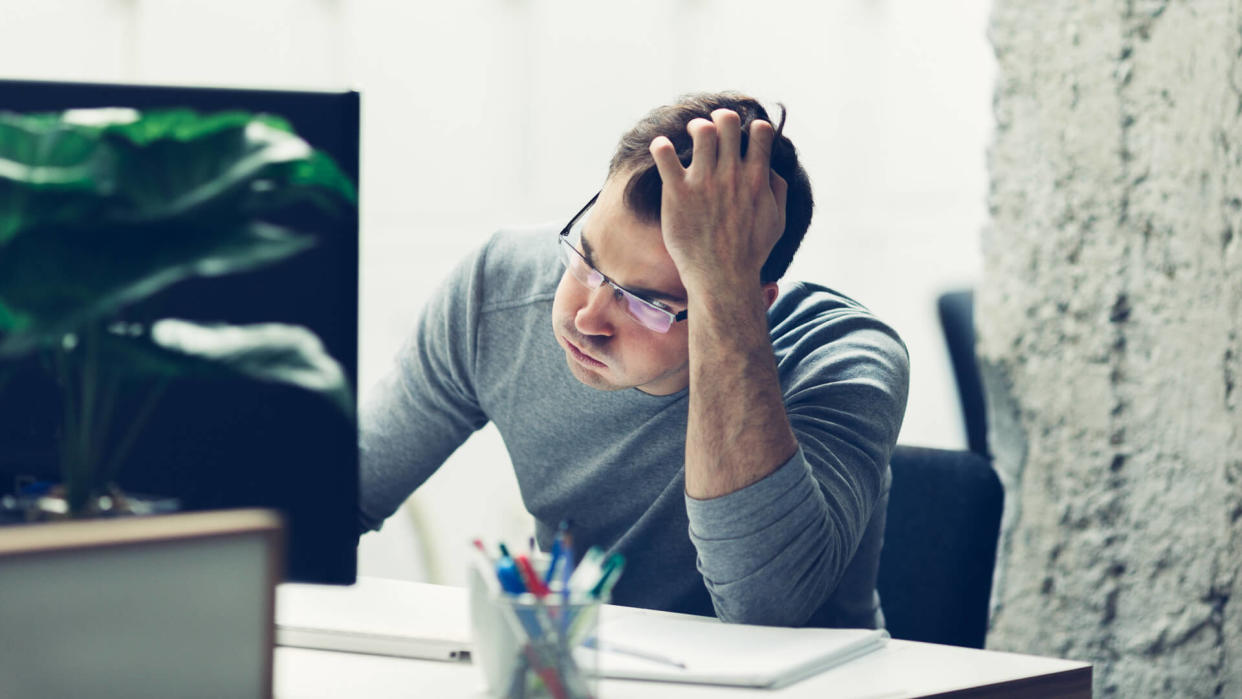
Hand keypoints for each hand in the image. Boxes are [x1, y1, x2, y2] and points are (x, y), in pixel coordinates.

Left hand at [648, 108, 787, 290]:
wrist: (722, 278)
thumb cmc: (750, 252)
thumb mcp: (778, 220)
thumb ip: (778, 189)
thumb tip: (770, 167)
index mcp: (757, 178)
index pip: (760, 130)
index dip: (752, 128)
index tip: (744, 137)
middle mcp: (731, 174)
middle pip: (727, 122)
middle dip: (721, 119)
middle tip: (713, 130)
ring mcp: (703, 181)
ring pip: (700, 130)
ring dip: (695, 128)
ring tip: (690, 137)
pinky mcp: (678, 192)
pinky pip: (664, 154)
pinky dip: (661, 146)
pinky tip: (662, 150)